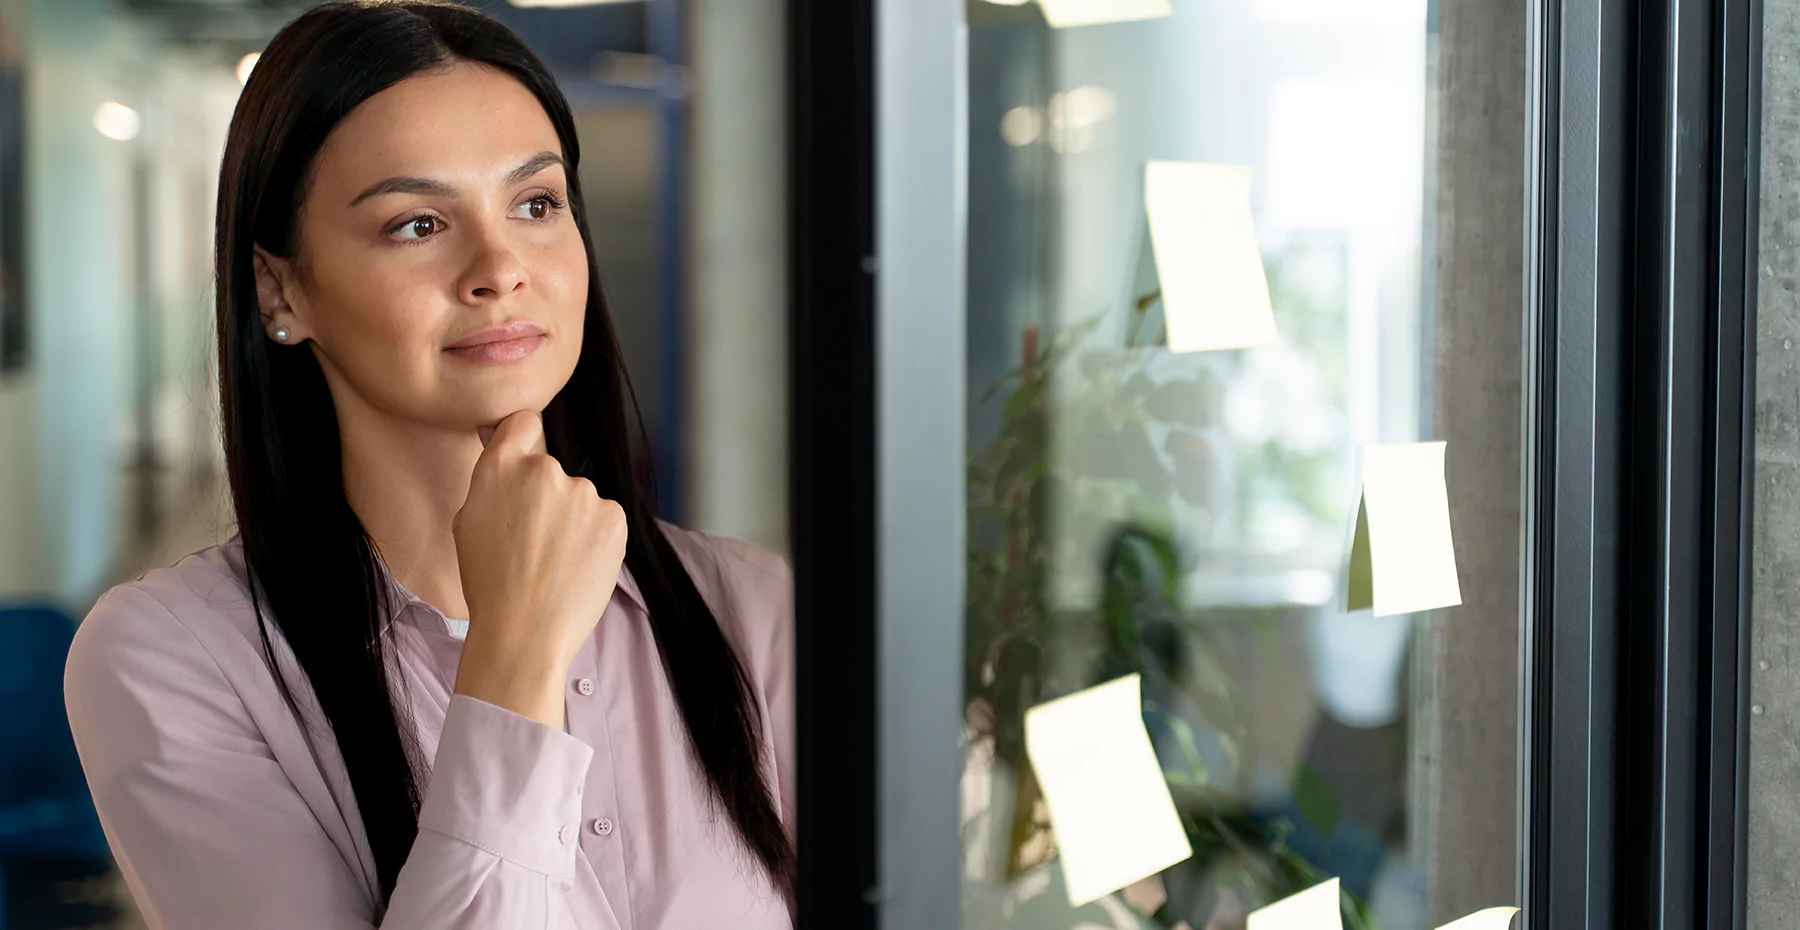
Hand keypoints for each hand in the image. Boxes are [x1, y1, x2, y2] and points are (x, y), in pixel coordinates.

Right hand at [450, 409, 627, 727]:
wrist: (525, 633)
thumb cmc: (490, 584)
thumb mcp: (469, 521)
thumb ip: (493, 479)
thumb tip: (510, 449)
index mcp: (500, 467)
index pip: (523, 422)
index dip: (524, 440)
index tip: (524, 459)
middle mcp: (544, 470)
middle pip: (552, 471)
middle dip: (547, 499)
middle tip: (534, 543)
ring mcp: (582, 492)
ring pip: (580, 499)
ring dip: (572, 521)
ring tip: (554, 563)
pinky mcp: (613, 516)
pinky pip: (604, 518)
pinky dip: (595, 538)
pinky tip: (576, 566)